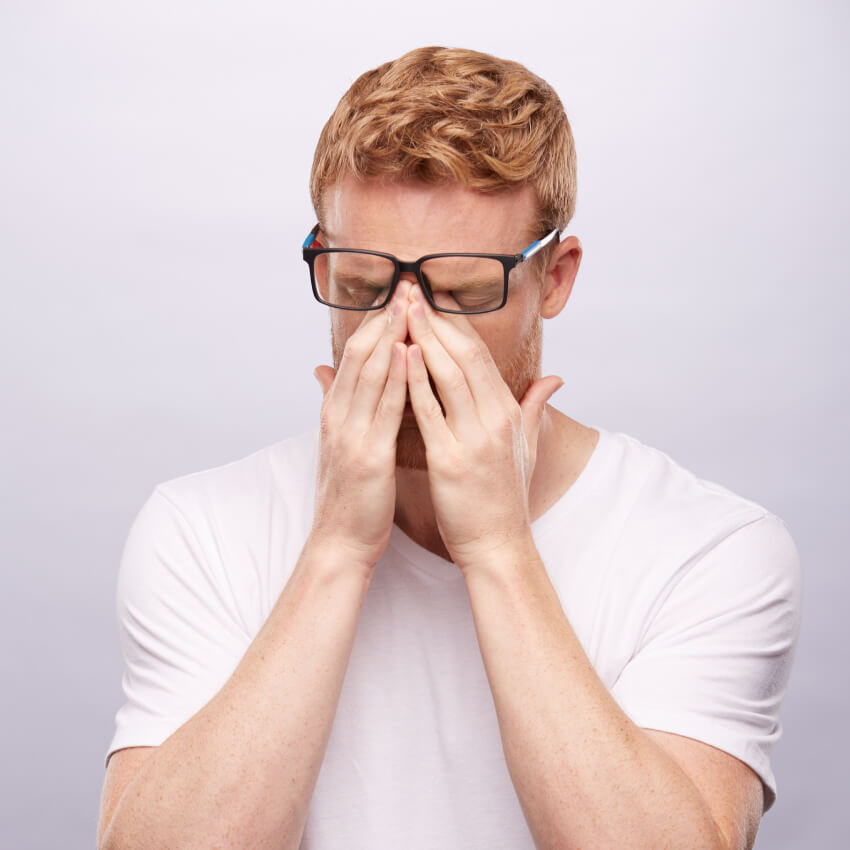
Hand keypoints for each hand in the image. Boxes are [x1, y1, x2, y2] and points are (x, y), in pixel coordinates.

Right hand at [310, 282, 410, 569]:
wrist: (340, 542)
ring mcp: (350, 434)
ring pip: (370, 372)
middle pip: (361, 353)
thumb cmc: (351, 494)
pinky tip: (410, 351)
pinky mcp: (366, 456)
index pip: (357, 355)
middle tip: (408, 283)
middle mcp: (339, 415)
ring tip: (411, 302)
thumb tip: (323, 369)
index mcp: (337, 412)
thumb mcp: (338, 443)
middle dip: (386, 316)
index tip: (400, 294)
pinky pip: (384, 408)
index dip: (377, 321)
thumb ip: (334, 403)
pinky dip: (396, 376)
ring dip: (391, 333)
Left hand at [405, 287, 562, 570]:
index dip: (459, 321)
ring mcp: (475, 439)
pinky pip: (431, 412)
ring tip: (404, 308)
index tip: (437, 295)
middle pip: (466, 355)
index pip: (482, 355)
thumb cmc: (507, 497)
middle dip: (439, 318)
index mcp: (510, 413)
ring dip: (426, 337)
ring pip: (450, 374)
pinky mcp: (451, 461)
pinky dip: (416, 381)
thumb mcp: (528, 448)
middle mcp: (496, 419)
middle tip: (414, 288)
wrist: (499, 545)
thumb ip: (537, 408)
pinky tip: (402, 354)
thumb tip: (554, 378)